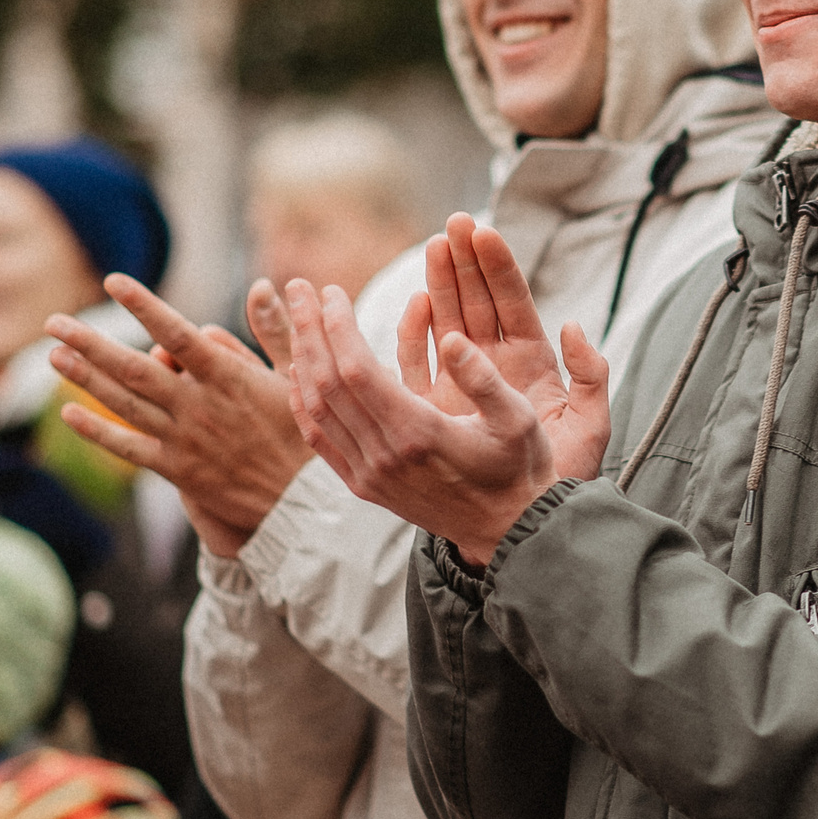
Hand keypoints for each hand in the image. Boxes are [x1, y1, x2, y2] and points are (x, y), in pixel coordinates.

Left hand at [47, 275, 313, 557]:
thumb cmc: (303, 433)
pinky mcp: (176, 469)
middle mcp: (198, 406)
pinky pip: (128, 447)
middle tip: (54, 322)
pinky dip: (96, 431)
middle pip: (133, 369)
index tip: (113, 281)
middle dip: (90, 343)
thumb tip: (264, 285)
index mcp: (227, 378)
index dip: (143, 306)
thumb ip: (275, 329)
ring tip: (53, 353)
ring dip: (85, 378)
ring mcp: (183, 439)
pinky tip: (68, 414)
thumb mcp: (298, 375)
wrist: (302, 502)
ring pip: (124, 404)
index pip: (177, 333)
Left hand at [284, 215, 608, 566]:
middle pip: (327, 383)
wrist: (507, 531)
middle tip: (300, 287)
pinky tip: (299, 370)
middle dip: (310, 330)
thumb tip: (451, 337)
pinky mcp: (364, 486)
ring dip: (302, 358)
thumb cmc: (520, 468)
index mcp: (419, 433)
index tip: (331, 291)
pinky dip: (302, 399)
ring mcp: (369, 475)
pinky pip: (319, 438)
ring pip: (316, 408)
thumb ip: (483, 378)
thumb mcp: (519, 419)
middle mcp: (385, 456)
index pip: (357, 369)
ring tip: (297, 317)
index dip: (338, 326)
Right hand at [412, 217, 610, 479]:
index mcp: (533, 363)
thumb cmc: (563, 474)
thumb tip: (576, 326)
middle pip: (478, 301)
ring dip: (441, 283)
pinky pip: (421, 361)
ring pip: (449, 321)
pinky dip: (417, 333)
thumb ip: (591, 376)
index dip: (499, 267)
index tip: (484, 232)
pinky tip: (415, 304)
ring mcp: (464, 382)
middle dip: (465, 262)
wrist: (529, 520)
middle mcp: (497, 366)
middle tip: (453, 222)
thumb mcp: (591, 424)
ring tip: (432, 245)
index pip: (513, 303)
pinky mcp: (437, 405)